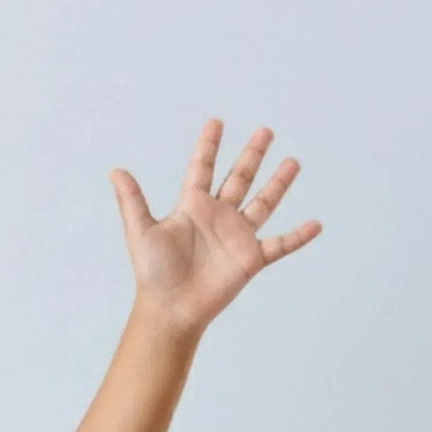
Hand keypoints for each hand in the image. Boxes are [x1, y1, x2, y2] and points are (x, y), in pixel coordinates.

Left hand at [109, 119, 321, 339]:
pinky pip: (280, 245)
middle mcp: (218, 217)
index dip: (208, 146)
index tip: (216, 122)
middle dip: (252, 155)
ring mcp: (236, 236)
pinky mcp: (250, 259)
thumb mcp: (141, 231)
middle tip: (265, 131)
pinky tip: (316, 224)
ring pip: (263, 203)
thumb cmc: (153, 273)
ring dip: (278, 184)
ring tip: (293, 162)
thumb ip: (132, 200)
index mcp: (192, 206)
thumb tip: (115, 171)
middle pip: (239, 178)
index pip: (202, 169)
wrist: (170, 308)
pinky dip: (298, 236)